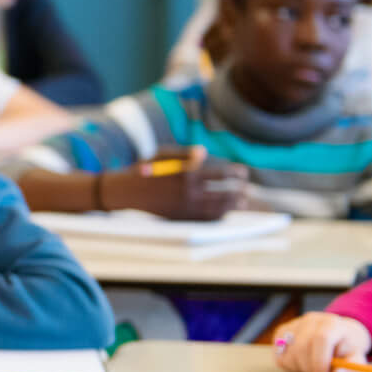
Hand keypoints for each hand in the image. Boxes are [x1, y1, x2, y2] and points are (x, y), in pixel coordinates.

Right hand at [104, 146, 247, 220]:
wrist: (124, 193)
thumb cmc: (143, 171)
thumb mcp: (161, 156)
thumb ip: (184, 154)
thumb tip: (203, 152)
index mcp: (186, 174)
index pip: (219, 174)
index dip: (234, 173)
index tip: (244, 173)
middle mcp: (187, 192)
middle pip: (222, 193)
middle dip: (238, 191)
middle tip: (247, 189)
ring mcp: (184, 207)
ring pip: (216, 208)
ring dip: (232, 205)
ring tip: (242, 203)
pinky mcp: (180, 217)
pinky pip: (204, 218)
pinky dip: (218, 216)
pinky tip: (224, 213)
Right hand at [273, 314, 371, 371]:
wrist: (339, 333)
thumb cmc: (347, 349)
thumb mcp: (357, 359)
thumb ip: (351, 369)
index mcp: (332, 324)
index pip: (321, 338)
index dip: (320, 360)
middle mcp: (310, 321)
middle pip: (301, 346)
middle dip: (309, 368)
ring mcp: (294, 325)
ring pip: (288, 353)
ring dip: (299, 368)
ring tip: (312, 368)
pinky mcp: (282, 332)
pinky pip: (279, 354)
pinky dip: (289, 364)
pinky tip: (302, 363)